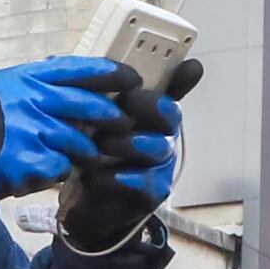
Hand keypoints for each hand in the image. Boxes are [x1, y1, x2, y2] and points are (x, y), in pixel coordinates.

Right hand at [0, 60, 135, 210]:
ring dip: (83, 154)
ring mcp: (30, 131)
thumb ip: (35, 83)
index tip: (132, 78)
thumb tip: (74, 76)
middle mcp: (29, 100)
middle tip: (124, 124)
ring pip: (79, 142)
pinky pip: (60, 168)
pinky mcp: (29, 161)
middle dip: (112, 117)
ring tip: (76, 159)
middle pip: (89, 106)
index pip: (77, 69)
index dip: (110, 72)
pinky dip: (55, 173)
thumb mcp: (1, 89)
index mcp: (24, 78)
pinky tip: (39, 173)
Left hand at [56, 56, 195, 248]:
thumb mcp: (86, 119)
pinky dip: (117, 177)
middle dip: (147, 105)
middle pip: (170, 114)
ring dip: (125, 143)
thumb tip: (91, 66)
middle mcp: (161, 135)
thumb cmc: (88, 154)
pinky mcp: (153, 192)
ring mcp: (161, 164)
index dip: (183, 76)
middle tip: (123, 102)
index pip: (173, 87)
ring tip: (99, 144)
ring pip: (157, 146)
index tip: (189, 65)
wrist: (80, 202)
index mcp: (148, 113)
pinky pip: (146, 181)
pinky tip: (96, 175)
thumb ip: (95, 94)